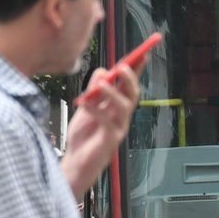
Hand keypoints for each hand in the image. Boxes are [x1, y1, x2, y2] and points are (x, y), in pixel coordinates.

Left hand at [62, 64, 139, 197]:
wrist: (76, 163)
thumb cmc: (83, 137)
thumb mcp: (87, 108)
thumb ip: (95, 91)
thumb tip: (103, 70)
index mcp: (117, 107)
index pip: (129, 85)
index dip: (137, 70)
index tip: (142, 54)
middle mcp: (122, 116)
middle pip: (132, 94)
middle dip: (130, 78)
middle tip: (122, 66)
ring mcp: (119, 128)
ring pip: (125, 107)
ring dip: (114, 93)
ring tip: (102, 84)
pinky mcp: (111, 140)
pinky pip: (107, 122)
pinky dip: (96, 110)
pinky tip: (84, 104)